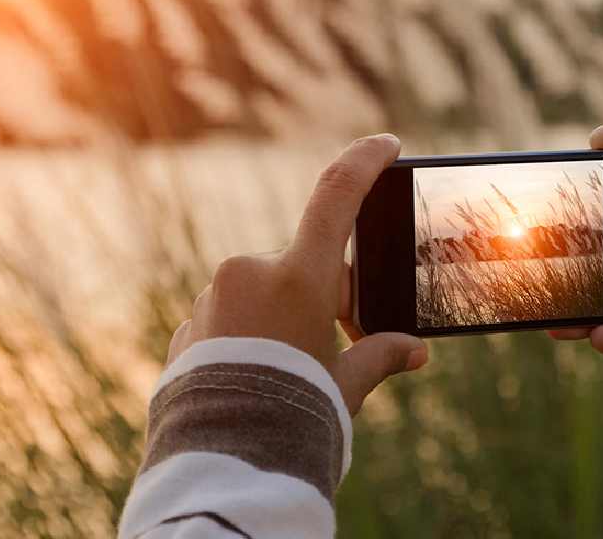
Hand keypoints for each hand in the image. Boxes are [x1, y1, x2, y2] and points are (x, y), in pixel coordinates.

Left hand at [168, 134, 427, 413]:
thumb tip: (413, 351)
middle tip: (336, 340)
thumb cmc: (292, 414)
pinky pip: (228, 319)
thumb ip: (378, 356)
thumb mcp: (344, 385)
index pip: (337, 195)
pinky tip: (254, 377)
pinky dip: (247, 338)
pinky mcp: (189, 325)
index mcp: (298, 276)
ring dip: (280, 319)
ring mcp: (213, 297)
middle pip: (301, 266)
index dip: (364, 162)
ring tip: (287, 373)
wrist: (221, 459)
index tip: (385, 144)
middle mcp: (250, 273)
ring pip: (261, 294)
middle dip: (322, 295)